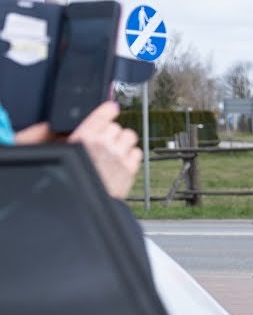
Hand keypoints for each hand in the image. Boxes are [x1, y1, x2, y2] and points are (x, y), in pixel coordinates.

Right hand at [16, 101, 141, 198]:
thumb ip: (52, 138)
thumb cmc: (66, 182)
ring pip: (130, 136)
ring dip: (123, 141)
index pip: (102, 115)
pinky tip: (122, 161)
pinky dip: (131, 155)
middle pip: (116, 127)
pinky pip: (138, 152)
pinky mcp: (130, 170)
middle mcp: (104, 145)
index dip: (108, 110)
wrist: (81, 206)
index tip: (111, 107)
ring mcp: (119, 157)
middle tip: (104, 143)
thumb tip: (54, 128)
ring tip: (115, 150)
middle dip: (111, 133)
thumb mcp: (53, 155)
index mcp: (83, 138)